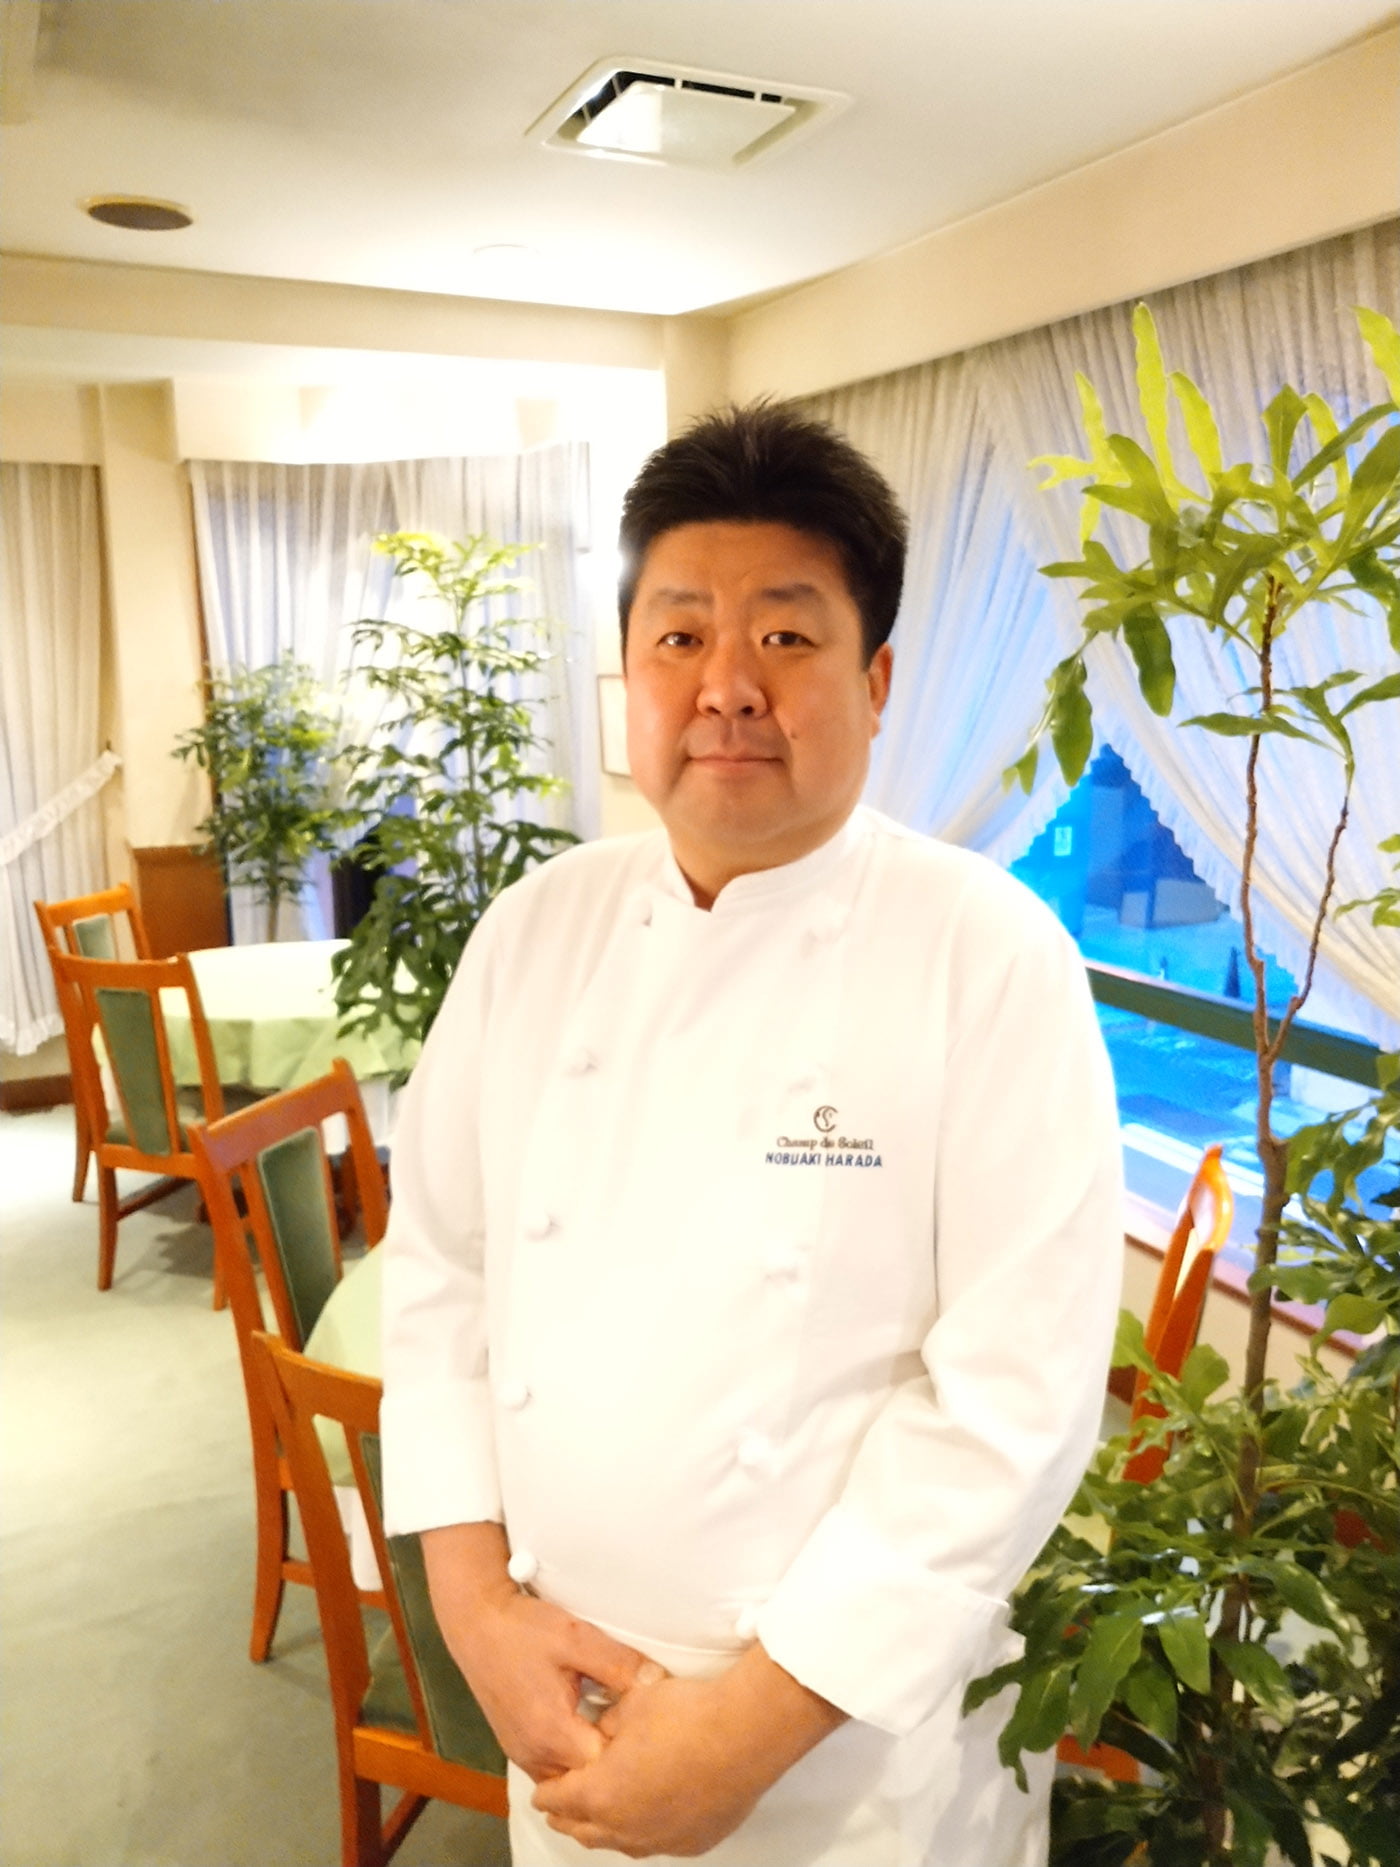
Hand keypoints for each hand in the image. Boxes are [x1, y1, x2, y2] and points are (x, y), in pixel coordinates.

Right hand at [421, 1523, 653, 1781]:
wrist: (476, 1623)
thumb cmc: (526, 1629)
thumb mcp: (578, 1638)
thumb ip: (620, 1664)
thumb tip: (659, 1684)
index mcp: (553, 1733)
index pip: (606, 1769)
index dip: (631, 1749)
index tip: (647, 1726)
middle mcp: (535, 1756)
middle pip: (588, 1784)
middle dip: (616, 1764)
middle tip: (639, 1732)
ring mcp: (523, 1756)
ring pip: (569, 1783)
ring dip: (594, 1766)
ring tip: (617, 1733)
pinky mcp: (516, 1749)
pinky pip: (552, 1771)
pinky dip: (573, 1761)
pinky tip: (591, 1732)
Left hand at [532, 1643, 846, 1856]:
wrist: (742, 1735)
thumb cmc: (685, 1716)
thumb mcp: (632, 1703)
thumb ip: (609, 1722)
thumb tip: (606, 1729)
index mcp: (601, 1793)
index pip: (559, 1800)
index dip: (547, 1792)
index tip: (542, 1791)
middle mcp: (626, 1826)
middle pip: (584, 1830)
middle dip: (568, 1818)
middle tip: (559, 1810)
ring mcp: (661, 1839)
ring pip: (621, 1843)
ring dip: (605, 1830)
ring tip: (599, 1820)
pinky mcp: (693, 1842)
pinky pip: (658, 1842)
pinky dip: (645, 1831)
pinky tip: (650, 1818)